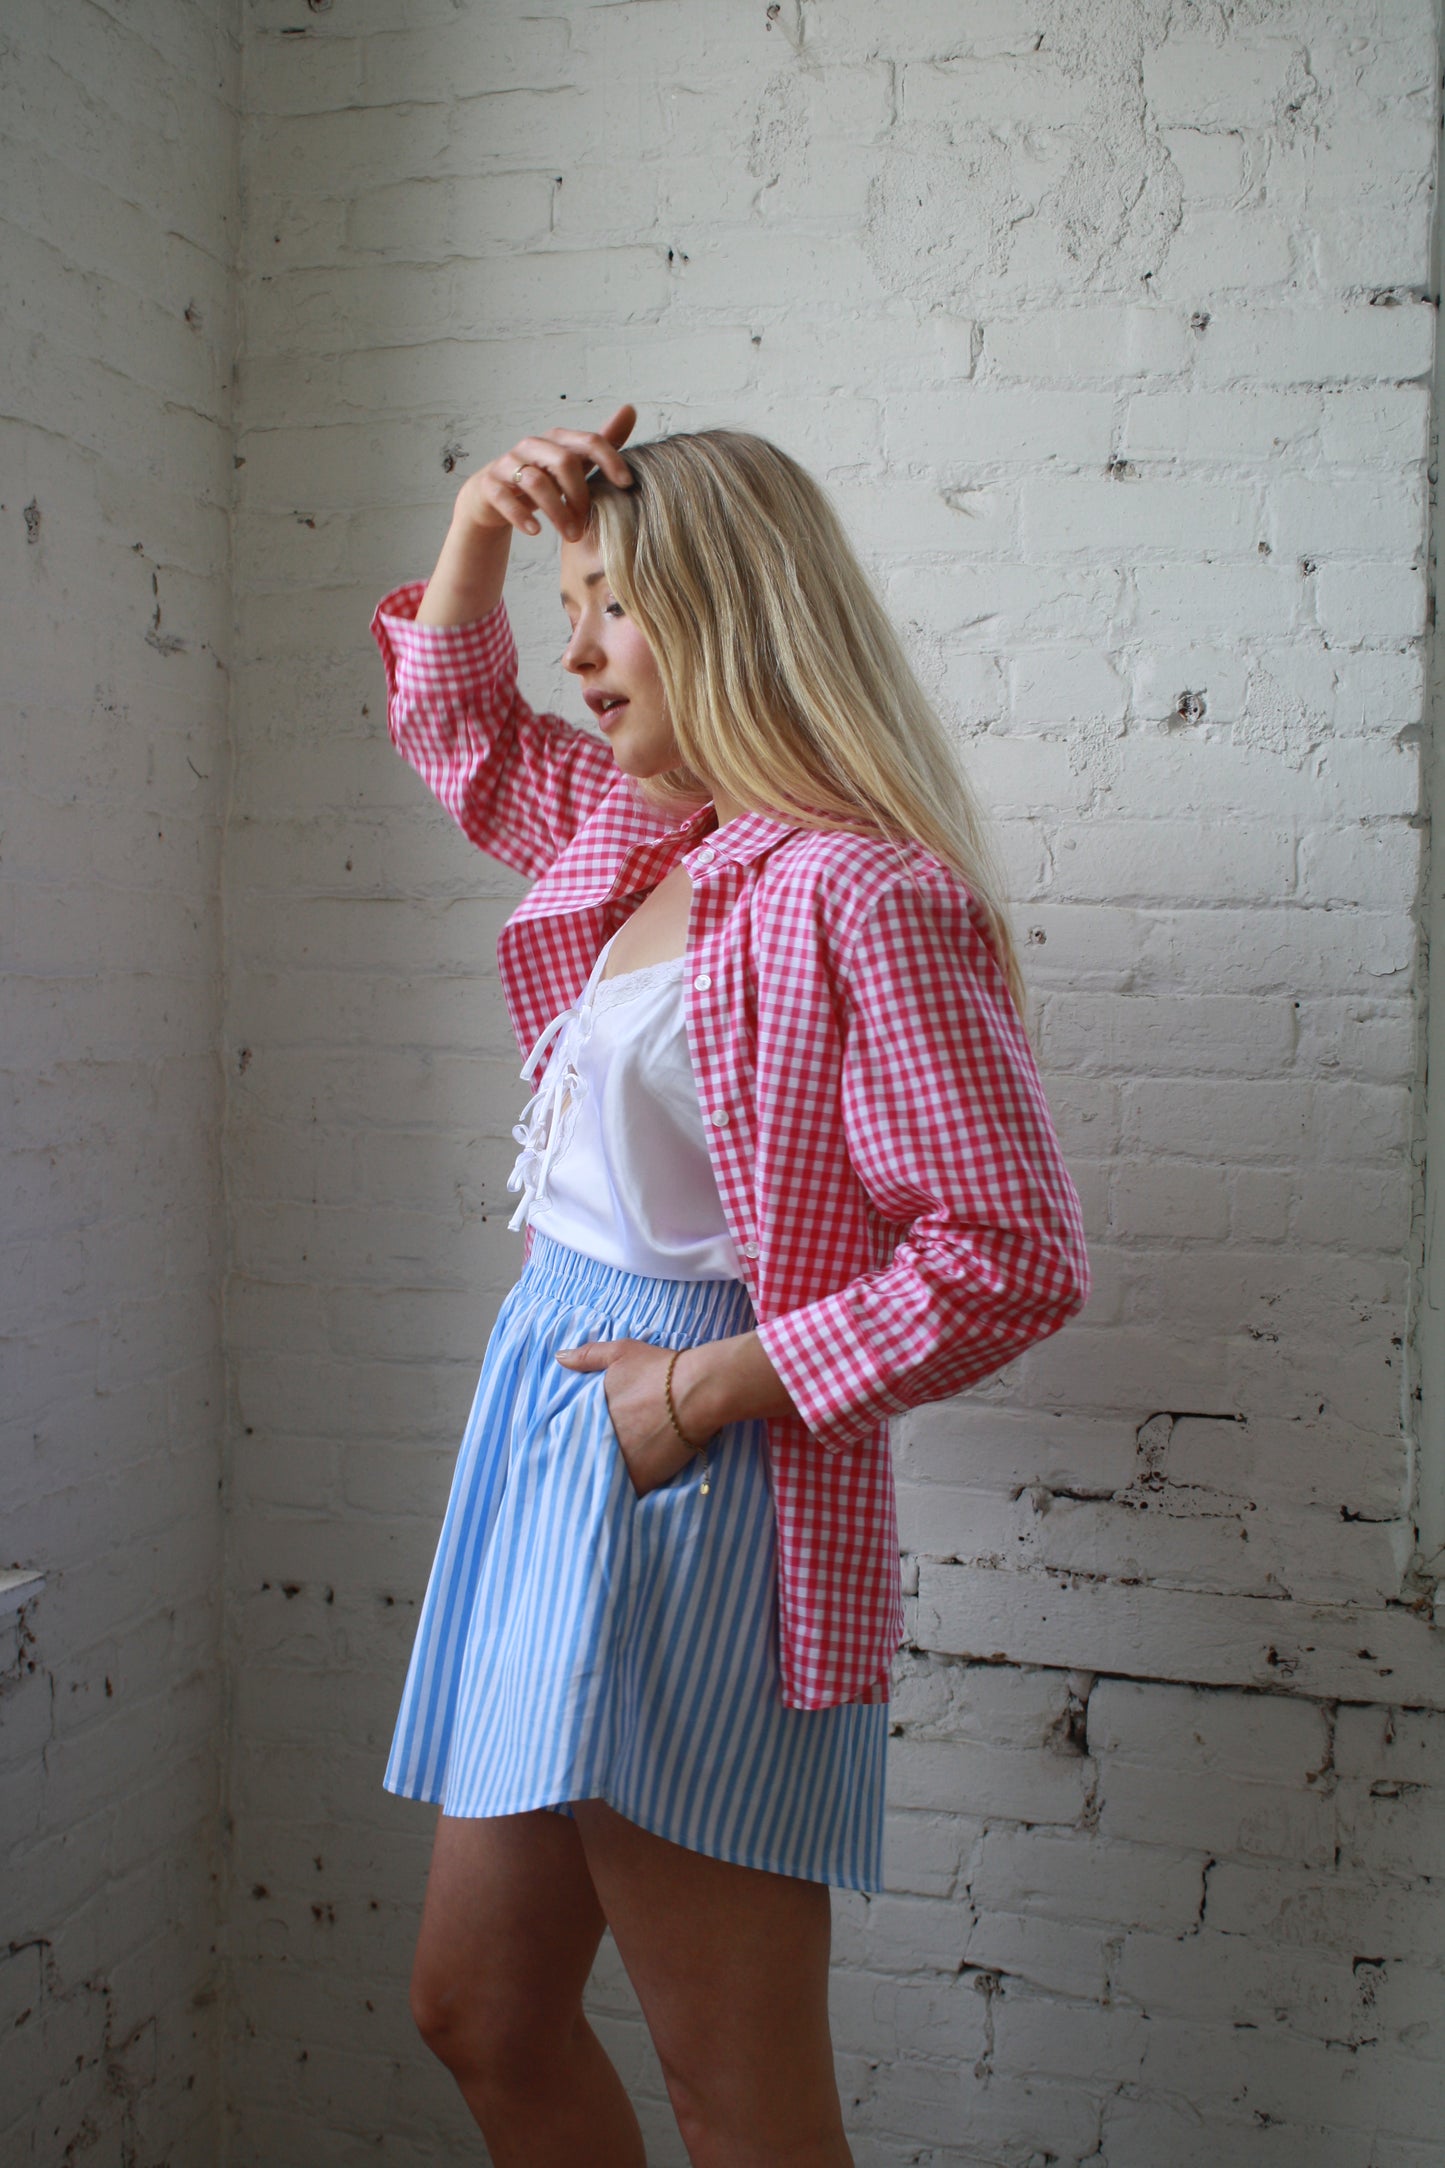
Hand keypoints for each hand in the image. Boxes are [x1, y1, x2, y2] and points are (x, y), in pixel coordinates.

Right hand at [457, 403, 635, 542]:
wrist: (493, 496)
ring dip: (557, 512)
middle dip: (580, 495)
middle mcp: (532, 446)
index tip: (626, 485)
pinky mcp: (490, 485)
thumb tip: (630, 409)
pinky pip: (505, 497)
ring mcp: (508, 464)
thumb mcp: (574, 462)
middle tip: (588, 525)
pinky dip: (521, 515)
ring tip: (571, 535)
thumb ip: (601, 442)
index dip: (610, 460)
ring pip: (535, 482)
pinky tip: (536, 531)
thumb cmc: (541, 478)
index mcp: (556, 440)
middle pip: (563, 462)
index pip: (588, 441)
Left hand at [556, 1336, 705, 1497]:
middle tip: (606, 1456)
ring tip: (619, 1474)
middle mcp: (600, 1440)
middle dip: (595, 1455)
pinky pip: (629, 1491)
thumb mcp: (621, 1353)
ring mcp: (620, 1462)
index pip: (573, 1432)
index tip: (589, 1438)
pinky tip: (637, 1484)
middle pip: (589, 1455)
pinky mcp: (641, 1479)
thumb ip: (588, 1356)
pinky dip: (631, 1489)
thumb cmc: (660, 1369)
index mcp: (590, 1413)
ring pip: (607, 1475)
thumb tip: (560, 1357)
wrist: (697, 1392)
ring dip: (610, 1475)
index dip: (581, 1436)